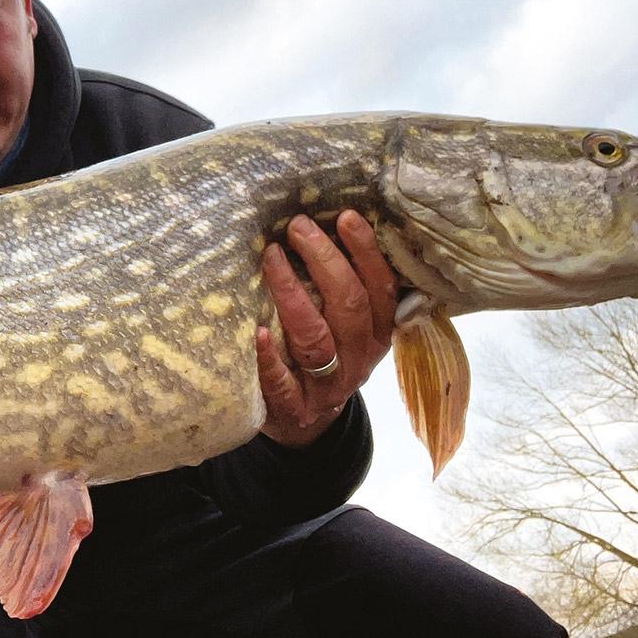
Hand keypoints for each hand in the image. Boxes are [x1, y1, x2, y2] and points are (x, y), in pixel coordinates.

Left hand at [254, 210, 396, 447]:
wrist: (305, 421)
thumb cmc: (324, 356)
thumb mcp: (347, 327)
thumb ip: (347, 288)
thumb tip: (329, 225)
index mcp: (378, 335)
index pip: (381, 289)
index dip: (366, 252)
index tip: (344, 216)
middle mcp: (358, 359)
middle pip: (349, 307)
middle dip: (326, 260)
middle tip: (298, 226)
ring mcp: (327, 387)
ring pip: (316, 338)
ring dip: (293, 293)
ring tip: (272, 256)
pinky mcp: (292, 407)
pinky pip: (282, 383)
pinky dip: (270, 357)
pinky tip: (256, 331)